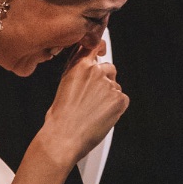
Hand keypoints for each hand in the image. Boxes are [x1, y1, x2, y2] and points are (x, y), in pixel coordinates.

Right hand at [39, 40, 127, 169]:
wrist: (64, 137)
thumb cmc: (59, 117)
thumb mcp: (64, 85)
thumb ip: (77, 71)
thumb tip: (85, 65)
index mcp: (80, 65)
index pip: (94, 46)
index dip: (100, 47)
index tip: (102, 49)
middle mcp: (96, 71)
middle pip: (109, 69)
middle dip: (104, 80)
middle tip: (94, 98)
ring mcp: (109, 84)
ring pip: (115, 86)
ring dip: (109, 95)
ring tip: (94, 110)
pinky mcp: (120, 99)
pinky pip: (122, 99)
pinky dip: (116, 107)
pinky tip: (102, 115)